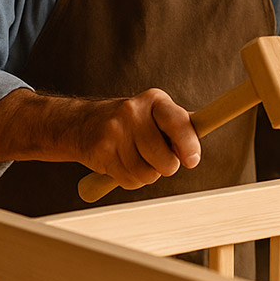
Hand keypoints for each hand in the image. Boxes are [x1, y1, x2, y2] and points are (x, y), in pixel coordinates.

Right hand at [0, 86, 201, 190]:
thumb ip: (180, 128)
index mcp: (155, 100)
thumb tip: (195, 151)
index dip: (188, 143)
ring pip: (147, 174)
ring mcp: (115, 130)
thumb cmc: (133, 123)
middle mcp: (134, 111)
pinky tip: (122, 164)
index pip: (177, 122)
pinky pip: (129, 180)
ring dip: (147, 175)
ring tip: (137, 159)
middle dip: (166, 166)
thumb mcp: (157, 115)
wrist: (83, 123)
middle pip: (164, 158)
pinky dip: (131, 180)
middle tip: (158, 159)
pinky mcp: (101, 150)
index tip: (193, 160)